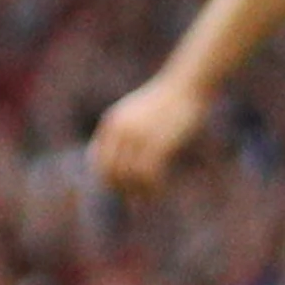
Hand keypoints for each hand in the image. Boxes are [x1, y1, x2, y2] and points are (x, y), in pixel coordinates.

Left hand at [90, 74, 212, 199]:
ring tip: (150, 197)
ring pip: (131, 176)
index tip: (121, 191)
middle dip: (123, 190)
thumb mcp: (136, 114)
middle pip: (113, 172)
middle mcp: (121, 130)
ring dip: (140, 191)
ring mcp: (139, 136)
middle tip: (136, 200)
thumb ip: (124, 134)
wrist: (185, 85)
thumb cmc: (164, 102)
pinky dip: (153, 187)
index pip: (100, 162)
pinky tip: (160, 191)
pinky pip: (149, 174)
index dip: (109, 180)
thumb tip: (120, 161)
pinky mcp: (158, 142)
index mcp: (112, 124)